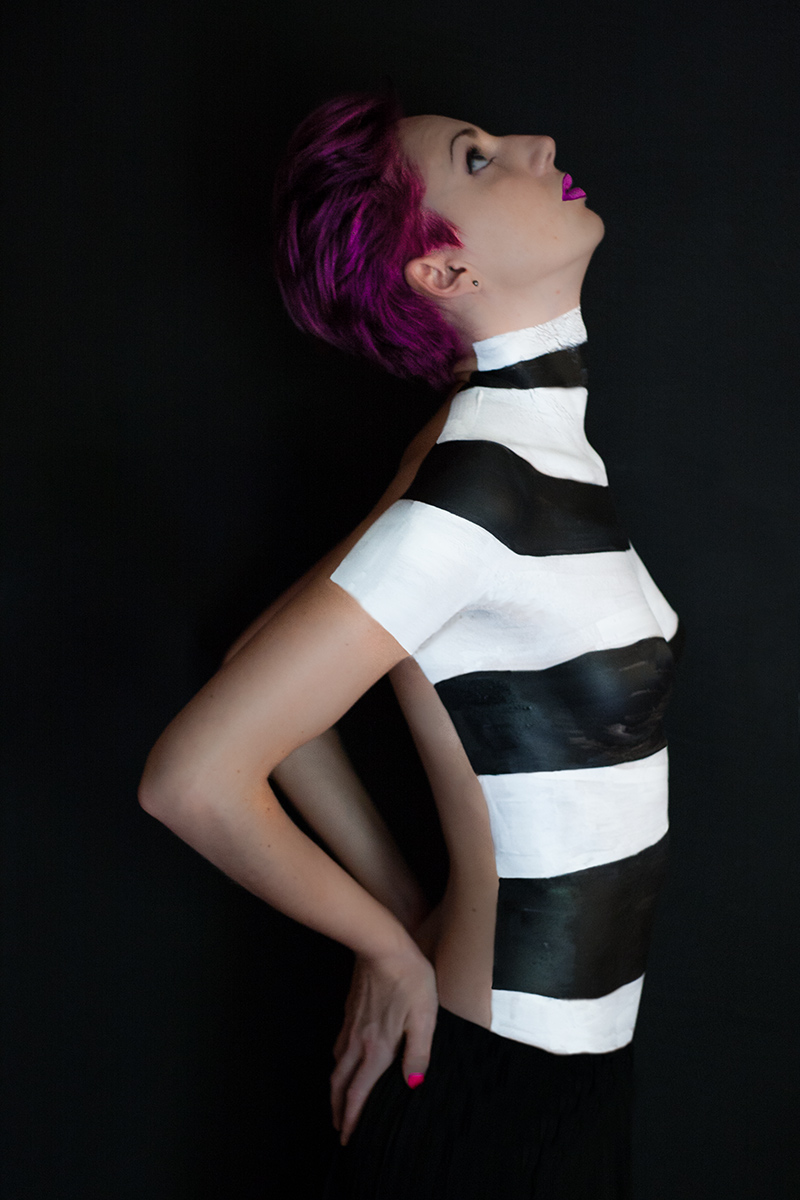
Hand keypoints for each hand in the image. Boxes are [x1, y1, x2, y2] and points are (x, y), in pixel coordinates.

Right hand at [330, 945, 437, 1145]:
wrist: (382, 946)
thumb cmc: (409, 980)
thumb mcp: (424, 1018)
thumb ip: (418, 1054)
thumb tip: (413, 1086)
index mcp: (377, 1048)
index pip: (359, 1092)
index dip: (351, 1117)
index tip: (346, 1137)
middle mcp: (359, 1041)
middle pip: (340, 1083)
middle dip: (337, 1109)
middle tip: (338, 1128)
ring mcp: (351, 1025)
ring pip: (337, 1065)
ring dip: (336, 1088)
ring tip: (339, 1099)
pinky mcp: (350, 1010)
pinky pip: (339, 1046)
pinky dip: (339, 1063)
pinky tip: (344, 1059)